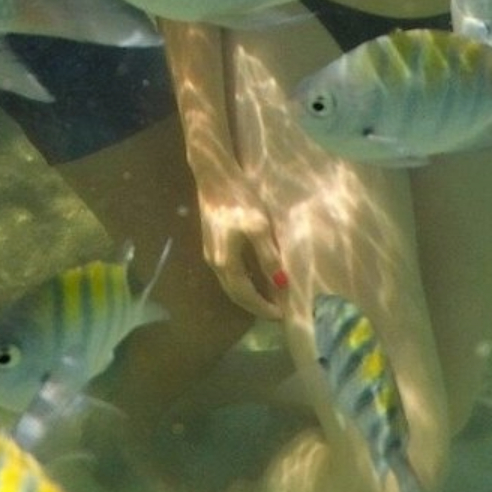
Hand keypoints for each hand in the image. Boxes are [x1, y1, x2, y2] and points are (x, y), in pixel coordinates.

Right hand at [195, 168, 286, 320]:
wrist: (214, 175)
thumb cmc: (238, 199)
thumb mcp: (259, 227)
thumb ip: (268, 256)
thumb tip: (280, 283)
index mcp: (225, 262)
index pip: (245, 296)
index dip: (263, 307)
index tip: (281, 316)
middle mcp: (214, 262)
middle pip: (235, 293)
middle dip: (255, 305)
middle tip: (275, 312)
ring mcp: (210, 251)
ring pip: (229, 283)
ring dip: (247, 294)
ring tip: (267, 297)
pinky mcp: (211, 240)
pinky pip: (227, 271)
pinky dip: (241, 280)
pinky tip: (253, 273)